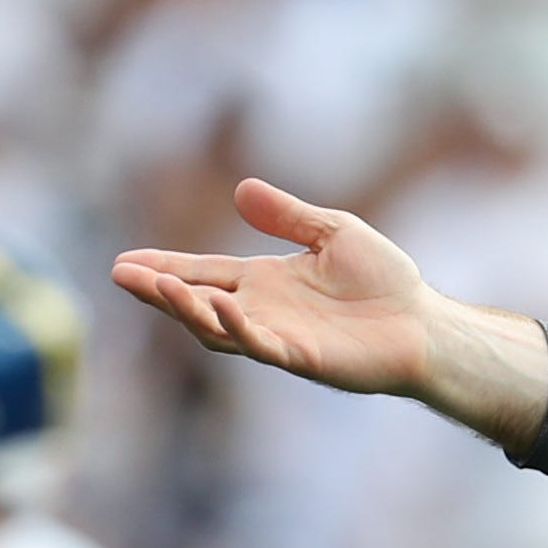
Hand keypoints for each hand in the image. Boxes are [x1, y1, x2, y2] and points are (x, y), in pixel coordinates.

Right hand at [111, 180, 547, 442]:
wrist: (425, 324)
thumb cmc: (385, 281)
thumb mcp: (332, 231)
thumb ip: (287, 215)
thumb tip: (240, 188)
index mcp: (265, 283)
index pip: (204, 273)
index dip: (165, 267)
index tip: (125, 261)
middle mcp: (263, 312)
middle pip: (198, 303)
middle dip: (159, 290)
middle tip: (121, 275)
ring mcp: (279, 338)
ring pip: (218, 329)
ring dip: (187, 308)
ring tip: (158, 286)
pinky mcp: (303, 359)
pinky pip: (261, 346)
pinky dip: (238, 328)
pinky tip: (221, 307)